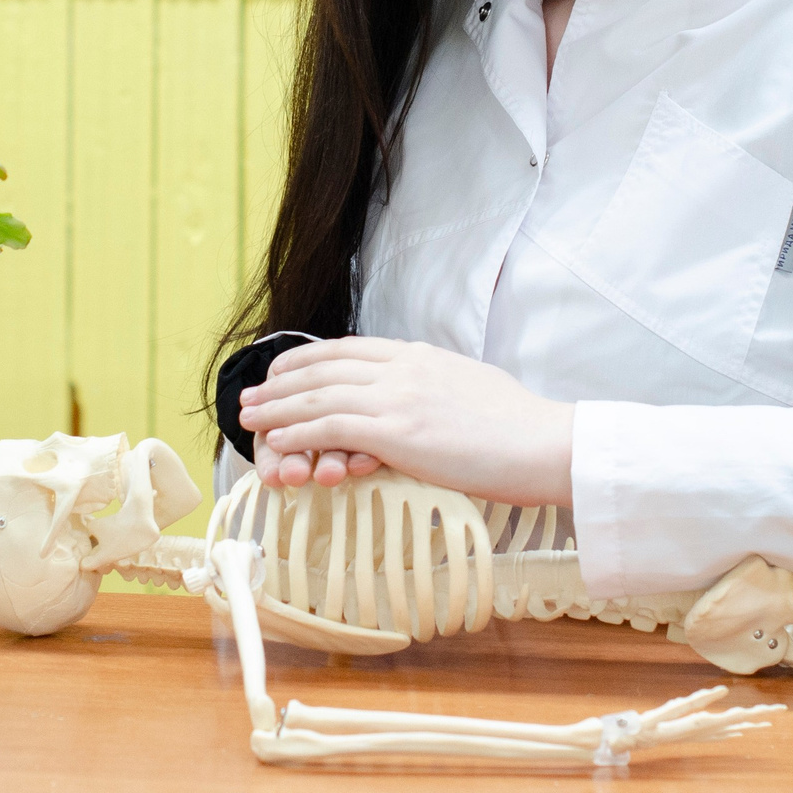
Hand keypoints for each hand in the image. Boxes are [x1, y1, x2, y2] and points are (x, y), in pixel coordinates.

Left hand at [236, 337, 575, 507]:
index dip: (306, 359)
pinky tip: (276, 441)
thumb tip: (422, 397)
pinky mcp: (396, 431)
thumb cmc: (518, 426)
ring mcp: (397, 396)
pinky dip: (296, 433)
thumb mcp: (469, 386)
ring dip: (277, 409)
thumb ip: (435, 385)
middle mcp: (401, 367)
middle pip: (323, 368)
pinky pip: (330, 427)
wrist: (544, 443)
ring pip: (318, 396)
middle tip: (251, 395)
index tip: (282, 370)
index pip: (346, 348)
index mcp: (418, 354)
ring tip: (249, 419)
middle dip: (281, 383)